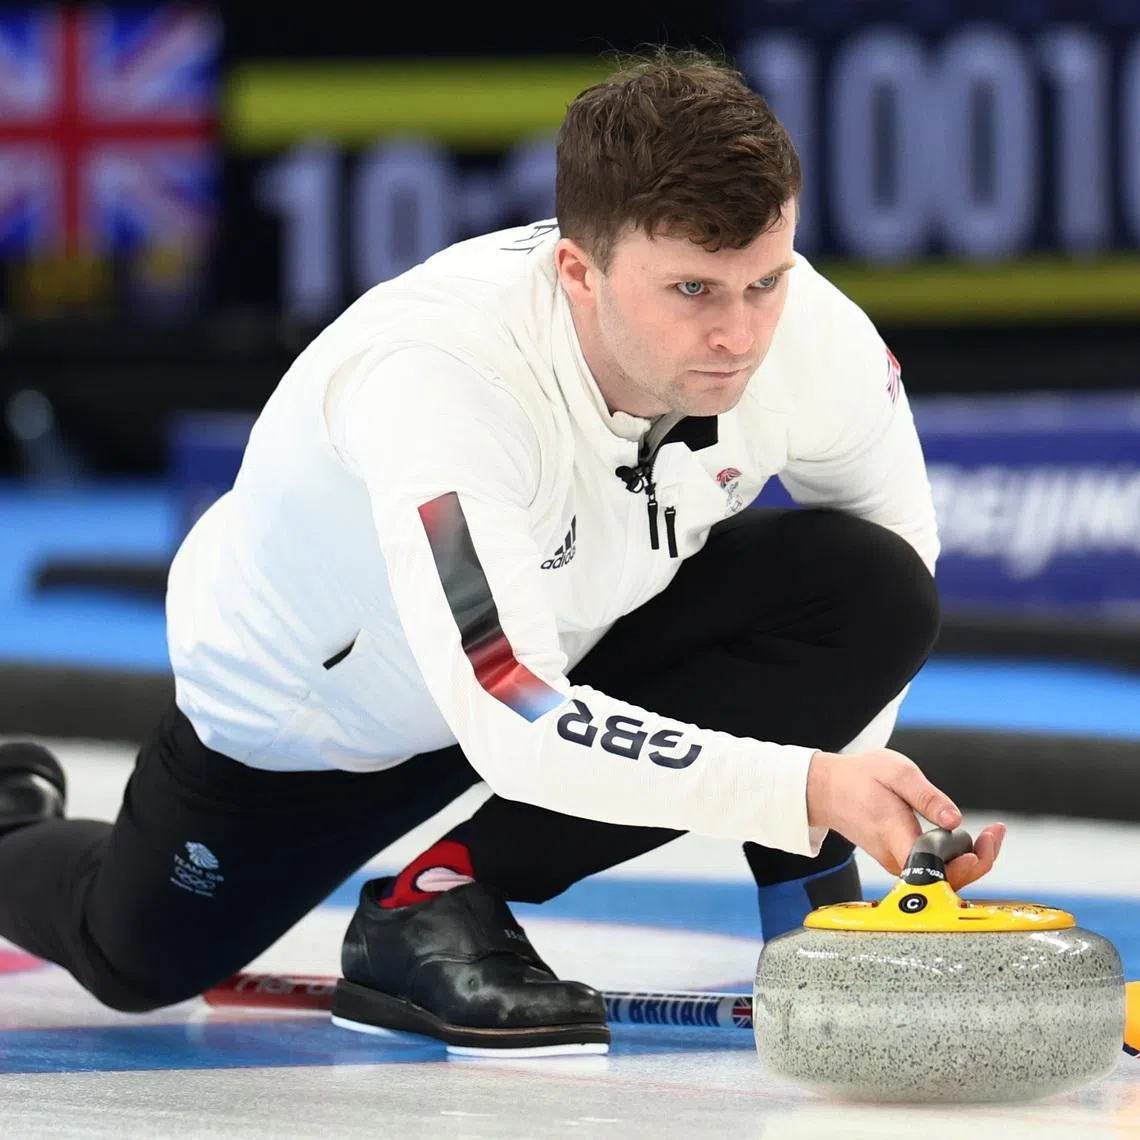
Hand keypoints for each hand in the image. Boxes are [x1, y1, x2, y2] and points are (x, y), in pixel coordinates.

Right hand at [806, 748, 1005, 884]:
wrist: (826, 790)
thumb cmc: (859, 778)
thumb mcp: (896, 771)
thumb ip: (927, 796)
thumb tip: (956, 820)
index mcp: (895, 835)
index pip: (935, 866)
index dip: (967, 862)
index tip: (985, 840)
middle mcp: (896, 857)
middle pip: (946, 878)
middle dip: (981, 859)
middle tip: (997, 832)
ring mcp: (897, 862)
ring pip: (943, 875)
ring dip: (973, 859)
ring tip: (992, 833)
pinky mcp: (900, 859)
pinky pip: (935, 869)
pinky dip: (958, 857)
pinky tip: (971, 838)